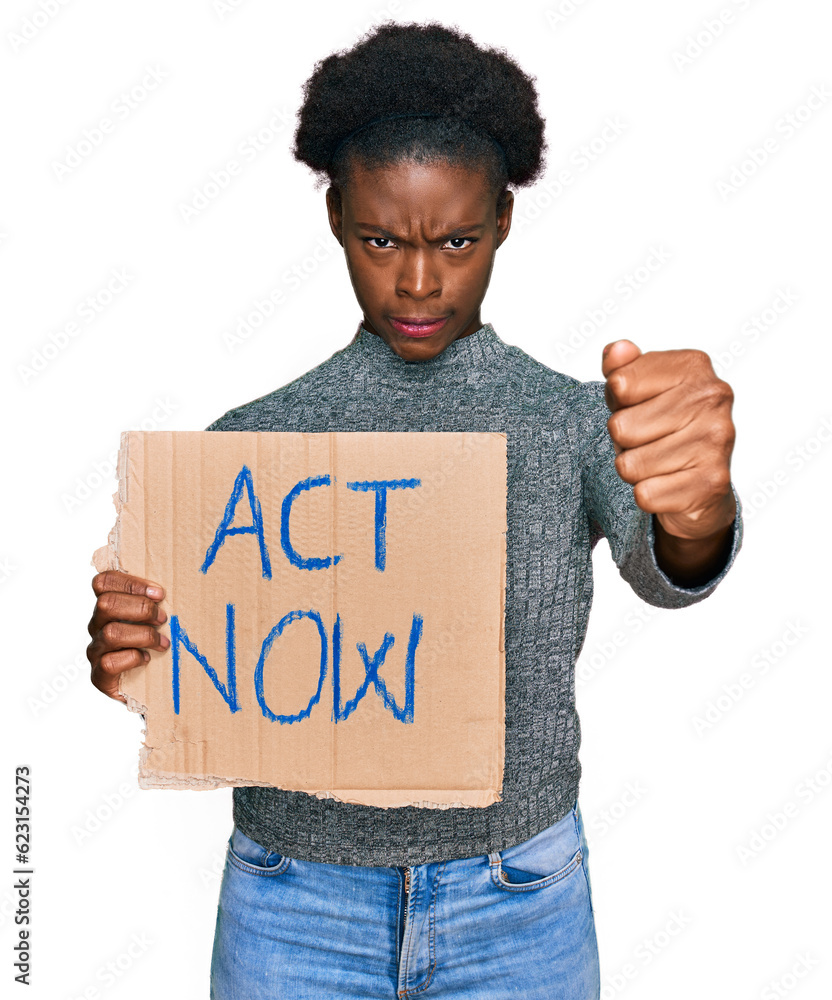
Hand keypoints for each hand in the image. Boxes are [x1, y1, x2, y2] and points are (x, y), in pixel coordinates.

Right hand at [87, 571, 168, 702]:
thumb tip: (182, 582)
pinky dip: (133, 659)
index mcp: (108, 607)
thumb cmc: (155, 645)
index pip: (104, 582)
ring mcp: (96, 650)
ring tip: (162, 642)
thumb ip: (157, 602)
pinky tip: (147, 659)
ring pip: (110, 632)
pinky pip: (110, 662)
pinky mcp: (99, 676)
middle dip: (141, 609)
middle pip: (106, 604)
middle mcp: (97, 626)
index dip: (130, 583)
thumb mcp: (157, 619)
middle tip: (163, 618)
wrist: (151, 687)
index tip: (159, 593)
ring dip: (143, 635)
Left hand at [602, 340, 735, 540]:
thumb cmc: (663, 429)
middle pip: (620, 427)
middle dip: (623, 441)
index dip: (617, 403)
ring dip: (634, 470)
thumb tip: (616, 351)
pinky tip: (669, 485)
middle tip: (648, 441)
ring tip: (658, 463)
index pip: (618, 384)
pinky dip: (648, 495)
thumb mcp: (638, 392)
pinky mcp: (712, 483)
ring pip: (628, 465)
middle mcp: (713, 398)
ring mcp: (716, 440)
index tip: (639, 407)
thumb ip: (621, 368)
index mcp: (694, 366)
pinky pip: (644, 494)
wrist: (702, 485)